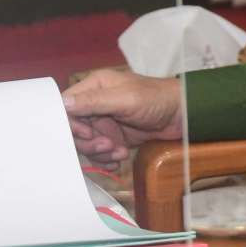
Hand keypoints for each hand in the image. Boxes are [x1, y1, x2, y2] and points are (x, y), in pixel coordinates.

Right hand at [63, 69, 184, 170]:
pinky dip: (107, 159)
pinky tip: (120, 158)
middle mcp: (95, 104)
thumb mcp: (125, 99)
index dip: (71, 123)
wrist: (182, 116)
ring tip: (118, 152)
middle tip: (107, 145)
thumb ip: (94, 101)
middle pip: (74, 128)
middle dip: (88, 141)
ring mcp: (104, 122)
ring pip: (86, 143)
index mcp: (94, 87)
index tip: (87, 132)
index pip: (67, 106)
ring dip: (100, 152)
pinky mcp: (114, 137)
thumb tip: (63, 103)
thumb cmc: (156, 99)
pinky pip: (100, 152)